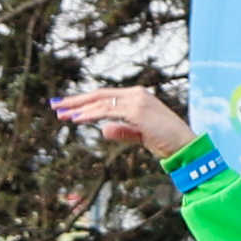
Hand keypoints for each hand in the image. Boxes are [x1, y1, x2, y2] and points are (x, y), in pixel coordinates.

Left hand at [53, 86, 192, 158]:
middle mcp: (136, 94)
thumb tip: (103, 130)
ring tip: (61, 113)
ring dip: (78, 108)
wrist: (185, 147)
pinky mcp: (136, 110)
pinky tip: (76, 118)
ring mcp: (136, 100)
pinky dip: (90, 114)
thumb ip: (123, 131)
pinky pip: (107, 111)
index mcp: (138, 96)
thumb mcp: (140, 136)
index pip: (105, 96)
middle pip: (99, 95)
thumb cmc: (166, 143)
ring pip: (100, 102)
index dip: (85, 101)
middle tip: (56, 105)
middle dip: (76, 101)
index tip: (68, 107)